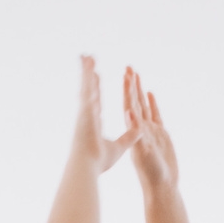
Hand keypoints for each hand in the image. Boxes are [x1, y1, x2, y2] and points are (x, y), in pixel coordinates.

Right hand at [72, 55, 140, 173]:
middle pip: (88, 89)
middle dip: (87, 73)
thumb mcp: (119, 148)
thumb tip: (140, 131)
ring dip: (85, 69)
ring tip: (86, 55)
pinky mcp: (84, 112)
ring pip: (85, 85)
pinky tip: (90, 66)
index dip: (95, 88)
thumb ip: (129, 137)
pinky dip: (87, 78)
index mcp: (92, 122)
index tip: (95, 76)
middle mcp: (86, 114)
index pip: (95, 100)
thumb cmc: (97, 162)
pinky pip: (88, 90)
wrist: (85, 167)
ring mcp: (84, 112)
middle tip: (87, 57)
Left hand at [122, 67, 177, 193]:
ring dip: (138, 90)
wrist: (162, 187)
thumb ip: (137, 134)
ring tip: (135, 74)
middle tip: (128, 67)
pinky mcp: (159, 135)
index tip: (125, 75)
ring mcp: (150, 131)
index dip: (128, 91)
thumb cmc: (152, 174)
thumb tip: (129, 114)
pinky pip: (154, 115)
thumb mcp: (144, 152)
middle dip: (131, 85)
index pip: (130, 106)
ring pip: (143, 106)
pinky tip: (149, 93)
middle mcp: (141, 129)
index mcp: (136, 132)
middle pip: (135, 102)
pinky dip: (151, 103)